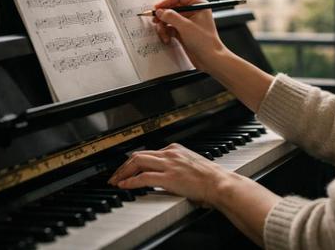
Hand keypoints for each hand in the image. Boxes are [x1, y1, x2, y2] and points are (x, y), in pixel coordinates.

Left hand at [107, 143, 232, 207]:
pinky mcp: (168, 177)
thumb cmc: (210, 178)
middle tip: (115, 175)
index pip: (149, 152)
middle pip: (139, 155)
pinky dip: (130, 181)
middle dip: (124, 165)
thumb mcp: (191, 165)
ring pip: (137, 162)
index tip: (127, 168)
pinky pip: (143, 177)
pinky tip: (124, 186)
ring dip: (123, 172)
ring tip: (115, 181)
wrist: (219, 183)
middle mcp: (170, 153)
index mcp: (176, 149)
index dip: (134, 161)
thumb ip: (177, 166)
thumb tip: (167, 176)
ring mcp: (169, 164)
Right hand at [152, 0, 232, 71]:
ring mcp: (188, 22)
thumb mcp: (186, 27)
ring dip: (163, 26)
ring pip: (169, 18)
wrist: (210, 59)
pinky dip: (166, 32)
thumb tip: (160, 11)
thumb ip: (171, 16)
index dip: (167, 1)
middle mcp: (193, 12)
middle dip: (163, 15)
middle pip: (172, 7)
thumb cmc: (205, 42)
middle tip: (155, 21)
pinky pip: (170, 28)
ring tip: (162, 33)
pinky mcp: (183, 32)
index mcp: (198, 5)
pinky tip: (166, 39)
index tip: (157, 9)